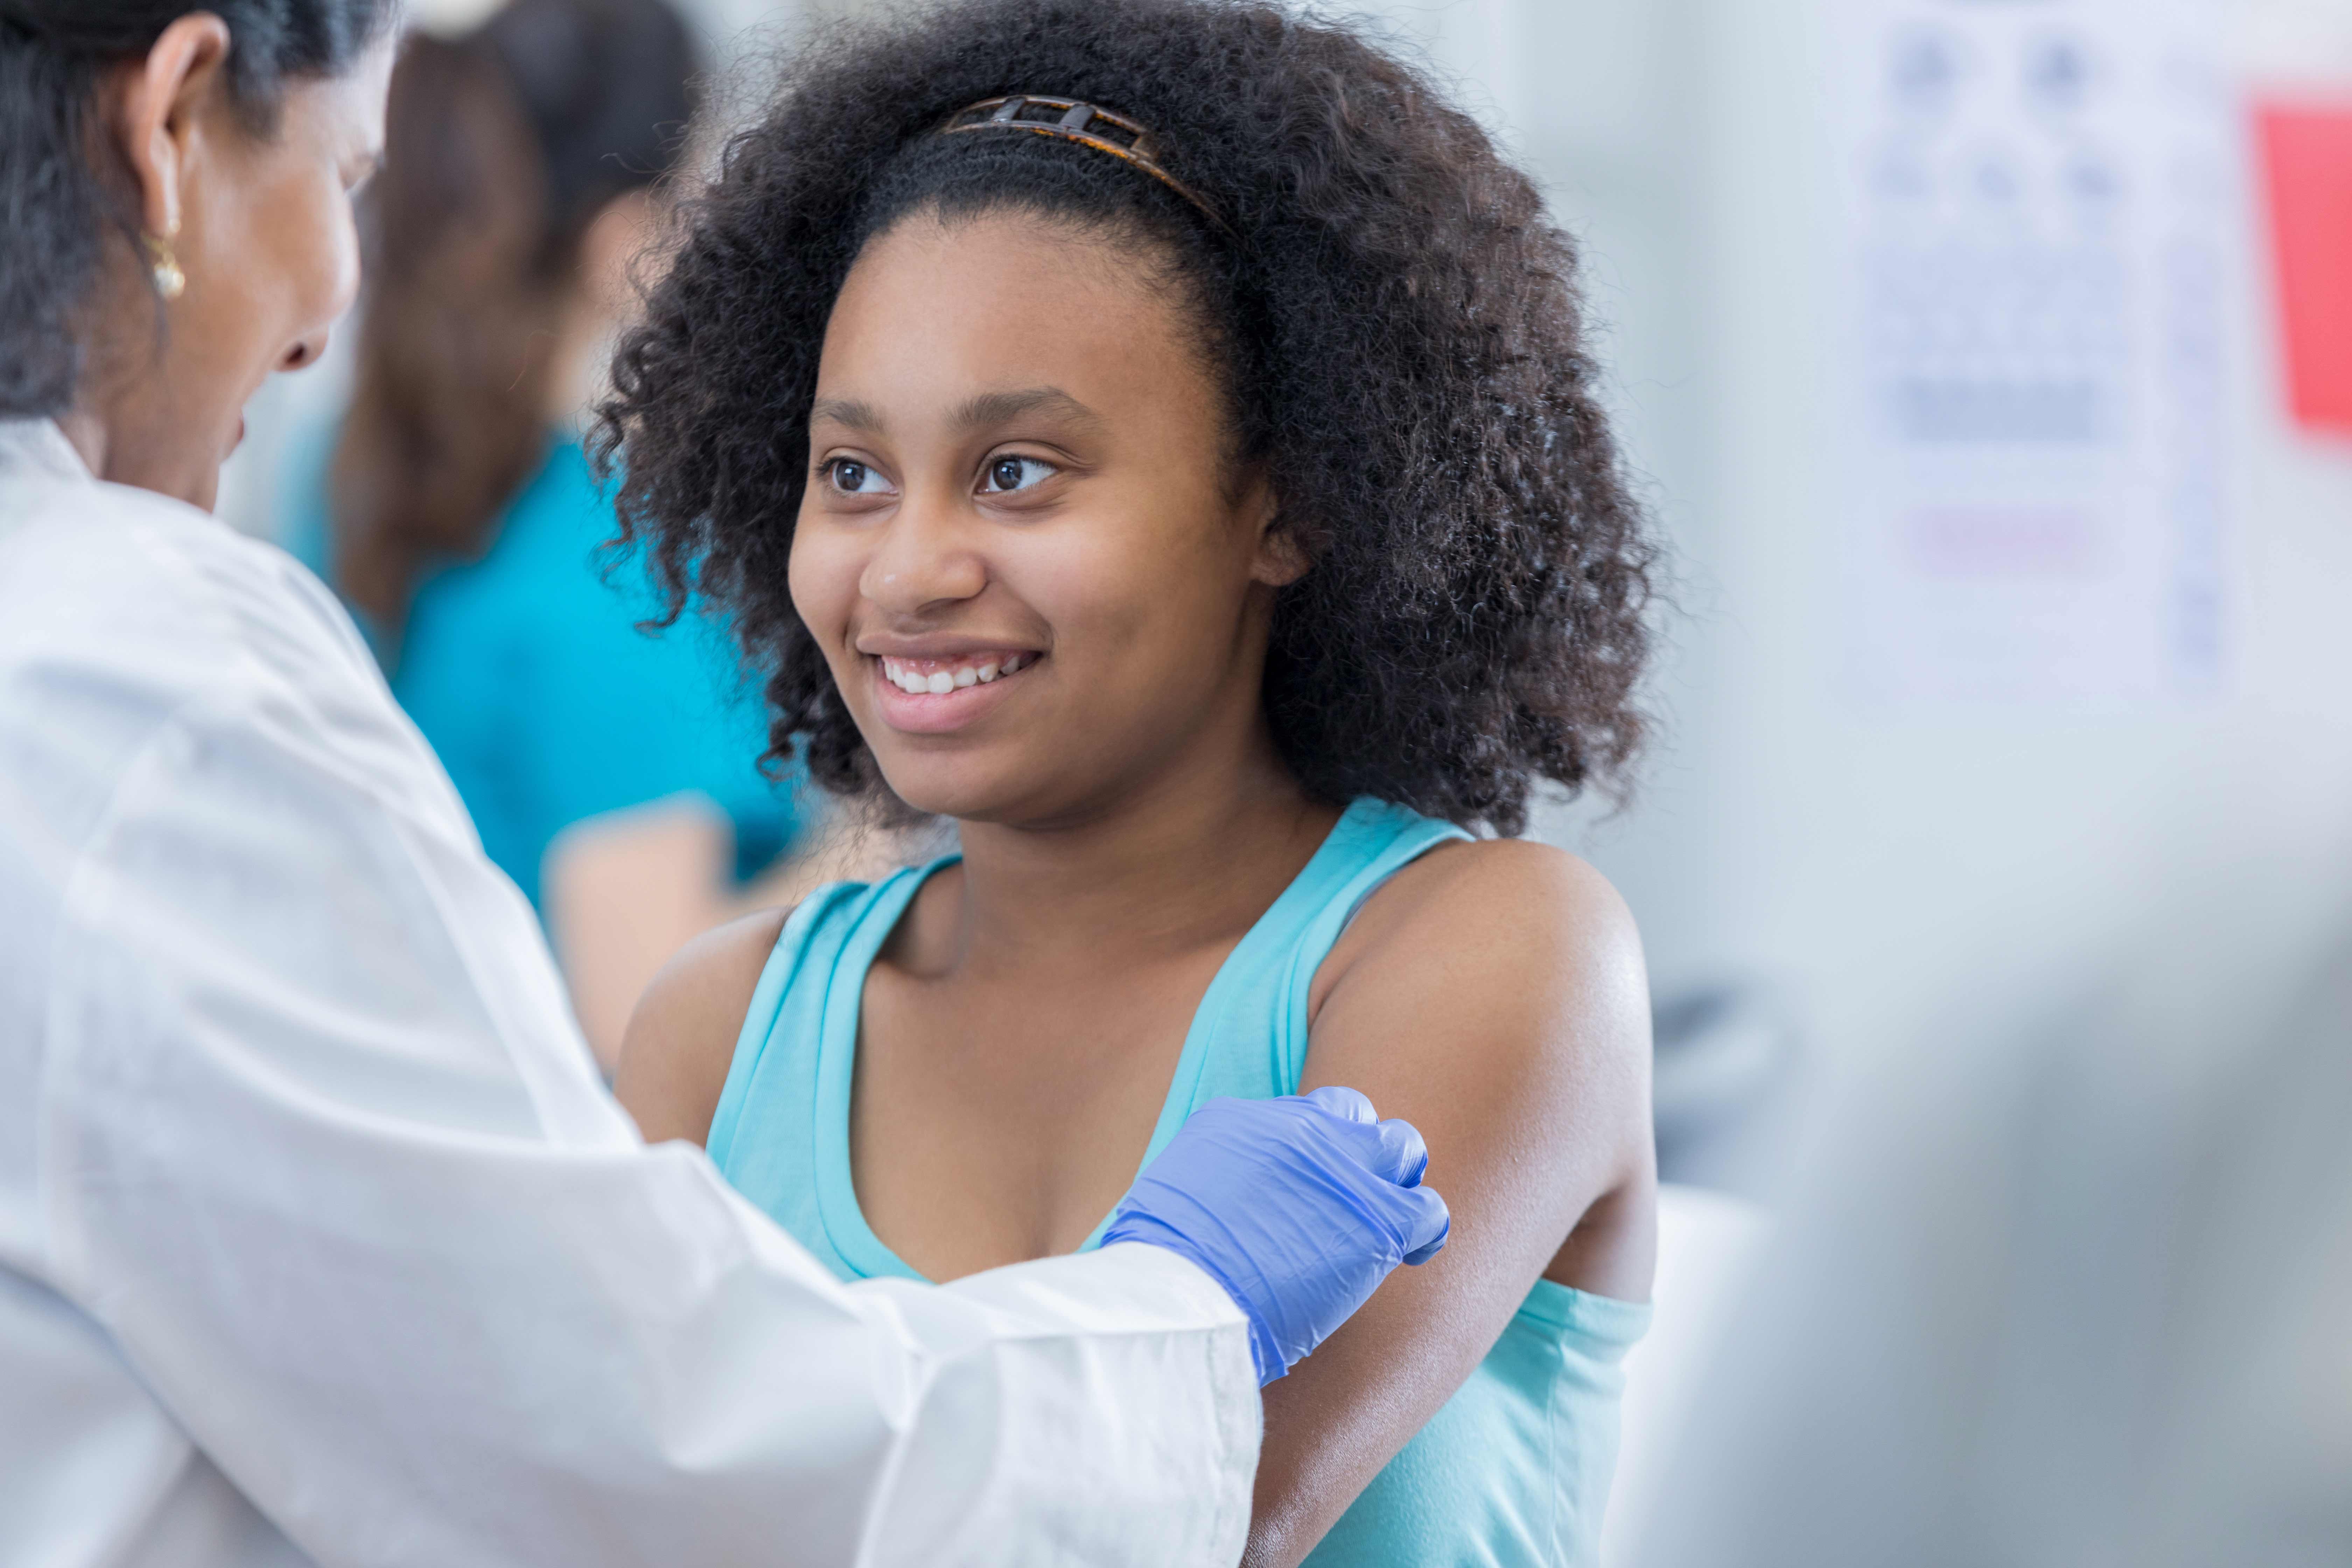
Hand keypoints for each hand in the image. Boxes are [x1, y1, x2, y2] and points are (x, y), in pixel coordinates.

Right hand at [1100, 1087, 1449, 1384]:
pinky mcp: (1381, 1218)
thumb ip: (1213, 1181)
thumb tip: (1222, 1202)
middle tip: (1355, 1196)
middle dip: (1360, 1150)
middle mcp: (1300, 1128)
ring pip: (1402, 1146)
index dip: (1313, 1148)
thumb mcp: (1173, 1195)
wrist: (1183, 1295)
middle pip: (1355, 1114)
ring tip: (1389, 1218)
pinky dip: (1427, 1229)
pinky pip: (1429, 1209)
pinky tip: (1412, 1252)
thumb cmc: (1163, 1267)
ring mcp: (1345, 1169)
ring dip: (1398, 1179)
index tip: (1308, 1185)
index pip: (1300, 1114)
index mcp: (1243, 1119)